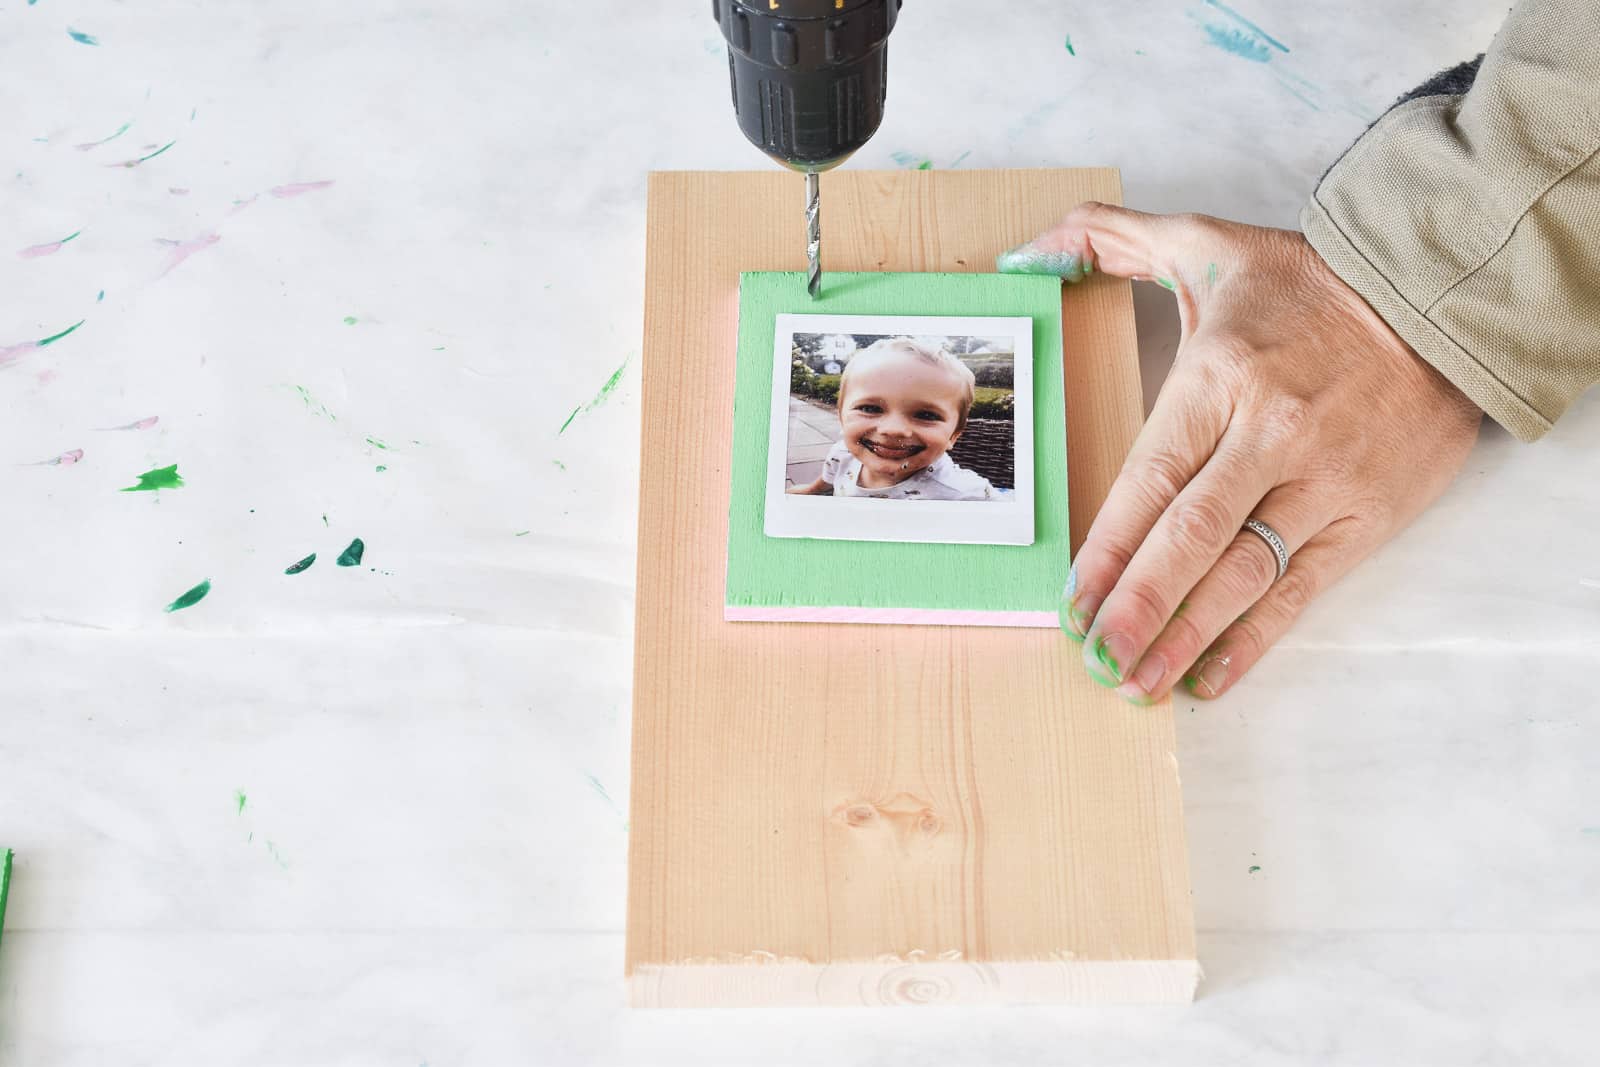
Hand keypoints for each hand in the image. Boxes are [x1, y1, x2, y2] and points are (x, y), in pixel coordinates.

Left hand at [1003, 204, 1482, 701]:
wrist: (1441, 291)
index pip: (1150, 481)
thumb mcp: (1205, 241)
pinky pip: (1304, 590)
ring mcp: (1324, 482)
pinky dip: (1257, 639)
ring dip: (1186, 636)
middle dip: (1136, 606)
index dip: (1107, 549)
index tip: (1071, 599)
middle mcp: (1271, 436)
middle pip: (1190, 539)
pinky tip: (1212, 677)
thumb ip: (1107, 240)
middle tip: (1093, 658)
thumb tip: (1019, 255)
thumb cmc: (1311, 280)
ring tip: (1138, 685)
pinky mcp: (1368, 515)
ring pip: (1243, 575)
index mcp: (1221, 378)